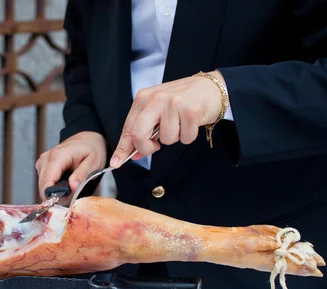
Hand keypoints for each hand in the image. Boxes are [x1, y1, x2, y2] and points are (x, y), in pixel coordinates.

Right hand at [36, 131, 106, 202]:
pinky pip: (44, 181)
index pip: (46, 183)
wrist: (87, 139)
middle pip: (42, 186)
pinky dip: (53, 186)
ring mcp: (42, 161)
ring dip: (54, 192)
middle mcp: (46, 158)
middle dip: (55, 196)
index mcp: (57, 157)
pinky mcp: (42, 165)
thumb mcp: (93, 163)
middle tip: (71, 197)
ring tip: (70, 188)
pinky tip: (64, 183)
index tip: (64, 204)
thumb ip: (82, 175)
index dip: (52, 197)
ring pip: (42, 185)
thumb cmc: (92, 150)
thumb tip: (72, 188)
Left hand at [110, 70, 225, 166]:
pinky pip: (185, 138)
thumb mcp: (157, 110)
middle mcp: (156, 99)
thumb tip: (133, 153)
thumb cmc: (182, 100)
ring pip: (166, 140)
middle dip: (146, 148)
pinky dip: (189, 136)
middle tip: (155, 146)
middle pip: (139, 135)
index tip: (116, 163)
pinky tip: (191, 122)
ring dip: (175, 137)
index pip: (128, 127)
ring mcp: (173, 104)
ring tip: (181, 123)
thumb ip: (145, 129)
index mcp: (144, 98)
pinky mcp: (191, 111)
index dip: (123, 148)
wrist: (210, 87)